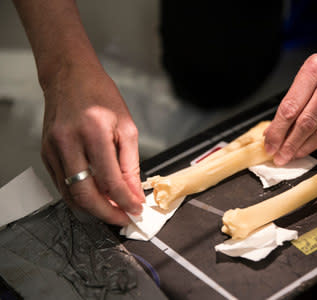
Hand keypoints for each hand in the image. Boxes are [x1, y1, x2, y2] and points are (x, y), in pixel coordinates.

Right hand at [40, 63, 143, 225]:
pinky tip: (95, 197)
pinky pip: (62, 185)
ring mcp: (52, 149)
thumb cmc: (101, 96)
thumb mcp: (126, 127)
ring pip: (70, 194)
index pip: (111, 180)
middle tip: (122, 218)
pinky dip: (79, 196)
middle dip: (106, 214)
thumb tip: (134, 193)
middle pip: (85, 194)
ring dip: (92, 209)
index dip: (126, 201)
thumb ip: (130, 164)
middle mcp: (69, 142)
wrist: (70, 76)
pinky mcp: (45, 154)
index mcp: (94, 132)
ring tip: (111, 210)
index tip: (136, 210)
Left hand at [264, 37, 316, 164]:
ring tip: (291, 155)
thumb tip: (276, 129)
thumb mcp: (311, 72)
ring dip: (304, 147)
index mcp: (315, 68)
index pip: (291, 106)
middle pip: (306, 121)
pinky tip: (309, 147)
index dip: (278, 130)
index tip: (269, 143)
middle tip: (279, 156)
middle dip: (289, 143)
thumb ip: (294, 99)